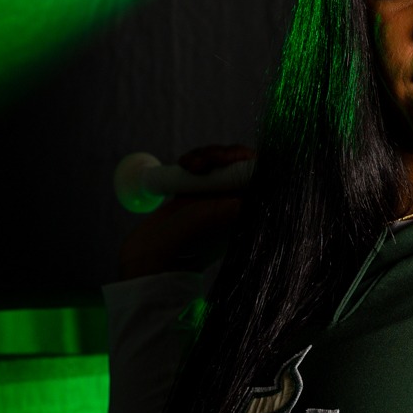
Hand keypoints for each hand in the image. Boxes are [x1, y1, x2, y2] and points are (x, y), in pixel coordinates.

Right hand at [118, 144, 254, 279]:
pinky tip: (184, 164)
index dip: (251, 161)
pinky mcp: (199, 190)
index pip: (263, 178)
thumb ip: (228, 207)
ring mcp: (218, 197)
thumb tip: (258, 192)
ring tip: (190, 165)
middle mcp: (237, 204)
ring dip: (207, 155)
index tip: (232, 159)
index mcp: (248, 214)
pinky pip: (204, 164)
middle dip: (226, 154)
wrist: (148, 257)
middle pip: (243, 165)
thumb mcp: (206, 221)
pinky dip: (195, 158)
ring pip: (222, 161)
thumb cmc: (180, 245)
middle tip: (210, 160)